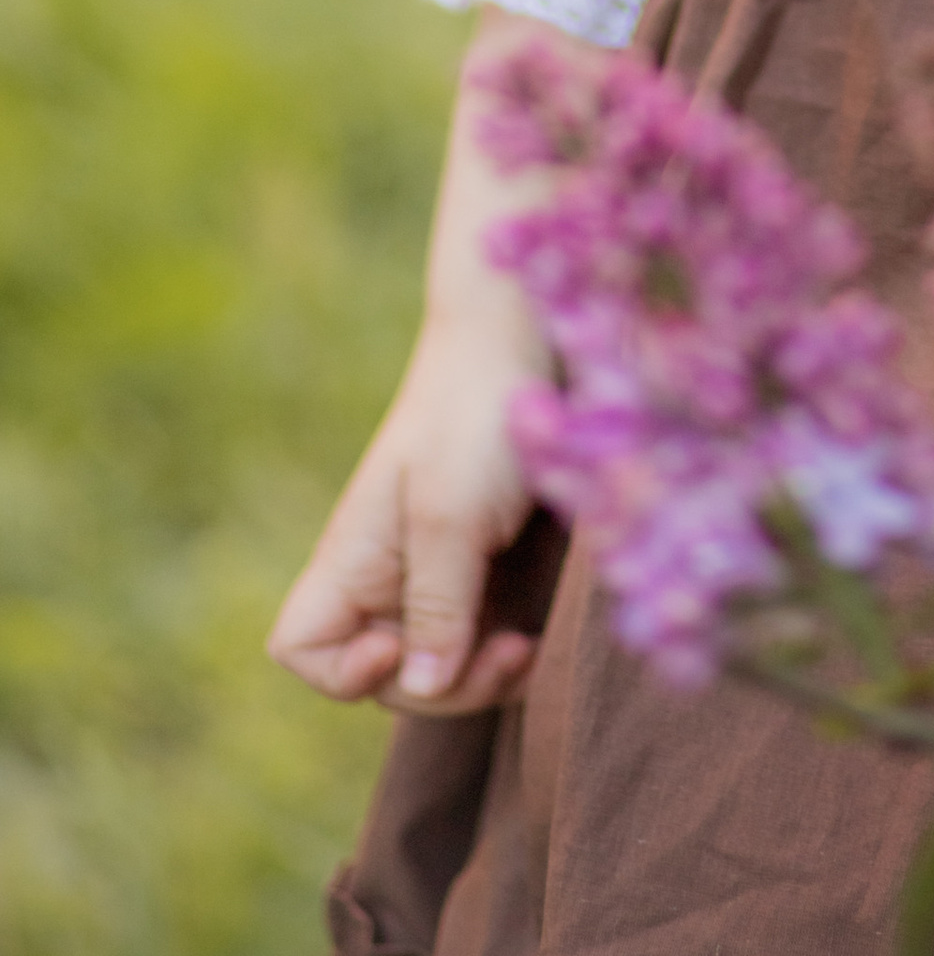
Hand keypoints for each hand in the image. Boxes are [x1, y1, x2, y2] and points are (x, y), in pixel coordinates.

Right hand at [267, 300, 545, 712]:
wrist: (526, 342)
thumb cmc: (476, 416)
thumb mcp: (453, 514)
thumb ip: (436, 604)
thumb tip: (421, 686)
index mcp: (354, 556)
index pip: (301, 648)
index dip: (338, 672)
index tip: (395, 649)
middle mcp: (384, 574)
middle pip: (382, 676)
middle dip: (440, 687)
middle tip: (506, 654)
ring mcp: (433, 574)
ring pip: (435, 668)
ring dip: (478, 678)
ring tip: (529, 650)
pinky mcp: (479, 570)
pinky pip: (475, 643)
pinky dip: (502, 655)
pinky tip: (536, 642)